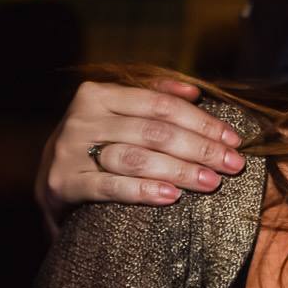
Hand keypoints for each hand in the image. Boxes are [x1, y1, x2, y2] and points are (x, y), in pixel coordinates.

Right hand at [36, 79, 245, 230]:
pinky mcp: (61, 183)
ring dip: (179, 170)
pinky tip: (171, 195)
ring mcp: (68, 150)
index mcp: (98, 94)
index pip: (161, 105)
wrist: (53, 185)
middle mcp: (82, 118)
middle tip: (233, 164)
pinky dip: (142, 190)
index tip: (234, 140)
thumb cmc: (100, 146)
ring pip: (135, 157)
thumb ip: (153, 100)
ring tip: (211, 181)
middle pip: (154, 131)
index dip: (202, 121)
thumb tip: (194, 92)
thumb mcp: (120, 117)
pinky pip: (108, 186)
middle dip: (200, 148)